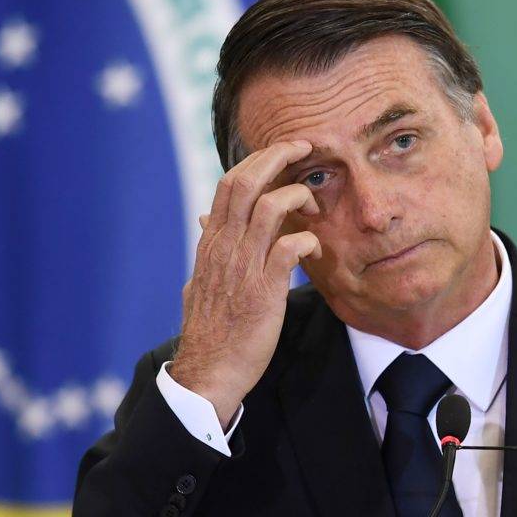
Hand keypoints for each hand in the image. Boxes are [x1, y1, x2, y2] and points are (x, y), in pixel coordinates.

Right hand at [169, 140, 321, 428]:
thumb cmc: (210, 326)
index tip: (283, 149)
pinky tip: (314, 248)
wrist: (208, 370)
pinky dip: (307, 239)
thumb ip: (209, 247)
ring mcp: (243, 267)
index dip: (258, 159)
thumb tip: (205, 220)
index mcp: (212, 241)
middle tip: (305, 146)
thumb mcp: (201, 278)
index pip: (229, 183)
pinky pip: (289, 248)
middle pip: (247, 181)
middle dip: (278, 155)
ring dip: (298, 195)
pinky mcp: (263, 291)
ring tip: (313, 204)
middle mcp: (224, 246)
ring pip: (270, 206)